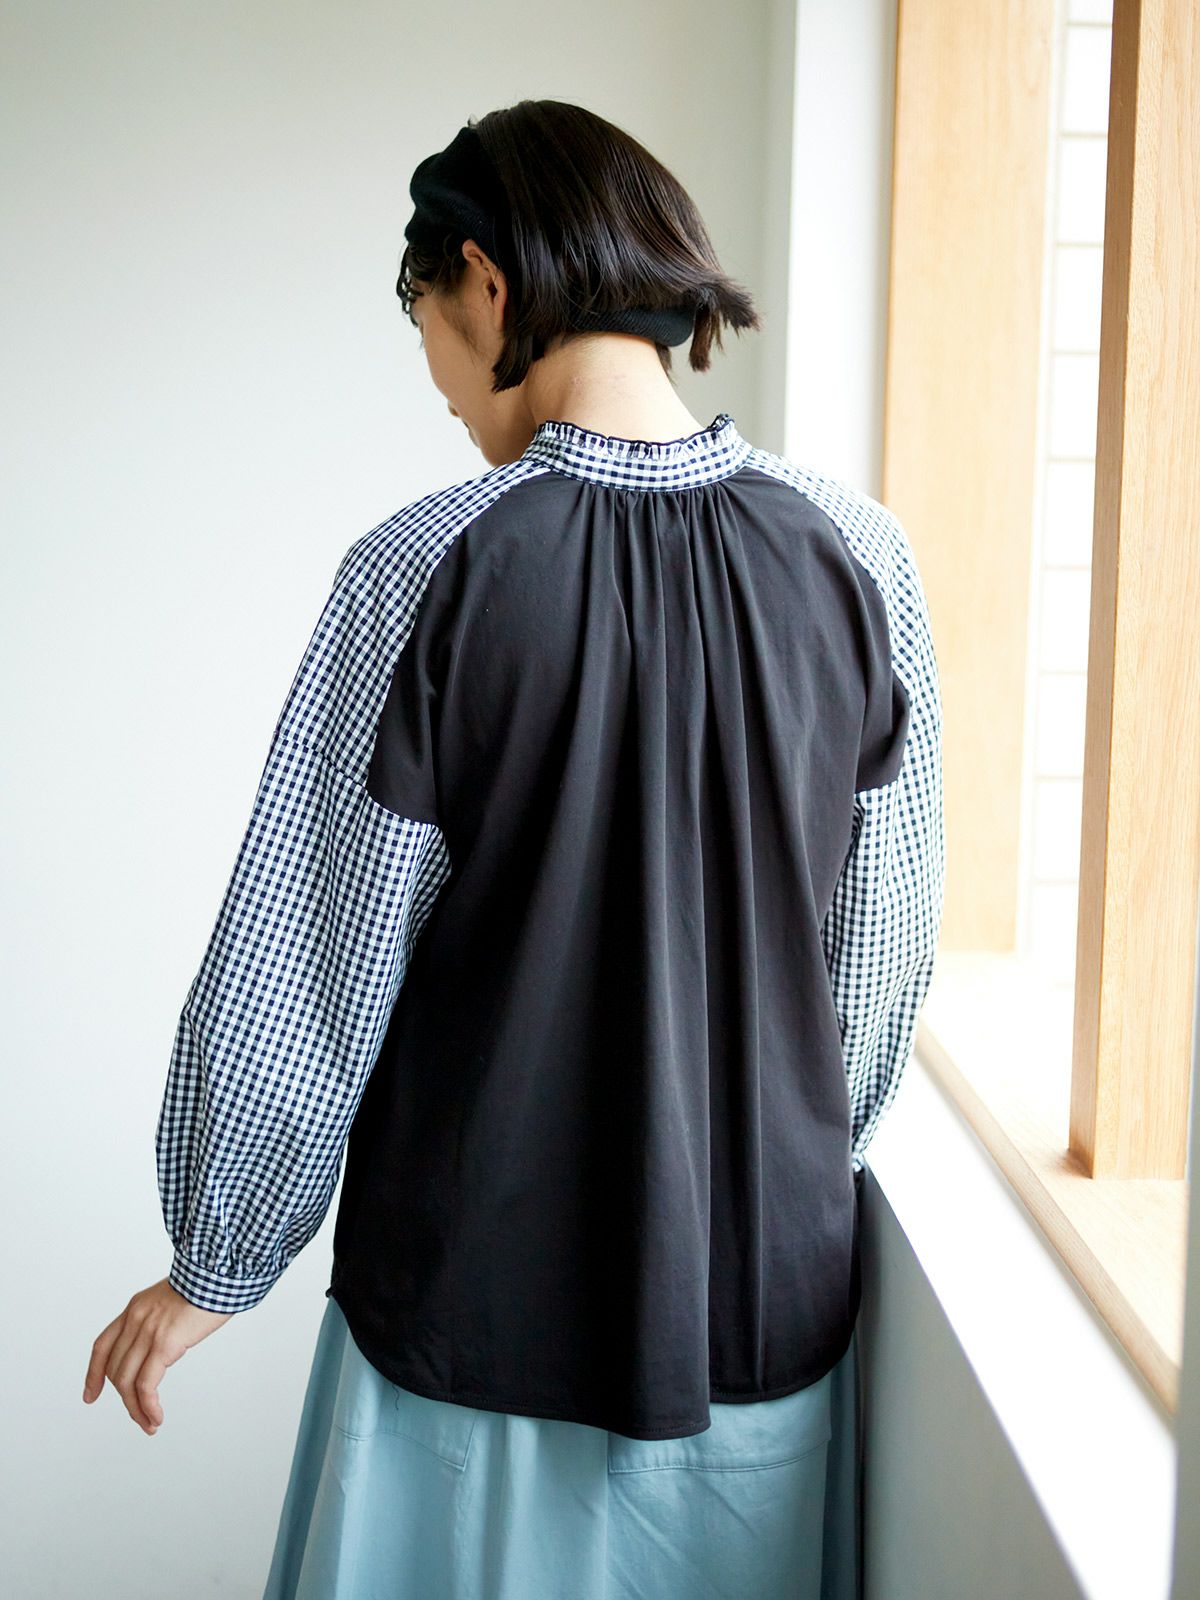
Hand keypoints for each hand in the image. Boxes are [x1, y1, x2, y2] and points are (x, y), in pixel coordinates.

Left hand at [83, 1277, 233, 1434]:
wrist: (219, 1271)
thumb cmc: (208, 1284)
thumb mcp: (173, 1300)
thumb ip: (162, 1320)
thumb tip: (167, 1342)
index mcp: (135, 1307)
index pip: (102, 1346)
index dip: (93, 1374)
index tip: (90, 1395)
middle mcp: (135, 1319)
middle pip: (115, 1370)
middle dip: (124, 1399)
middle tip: (141, 1417)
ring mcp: (147, 1332)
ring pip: (127, 1382)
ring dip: (136, 1409)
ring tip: (150, 1423)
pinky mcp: (164, 1344)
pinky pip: (146, 1385)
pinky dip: (147, 1406)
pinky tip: (156, 1416)